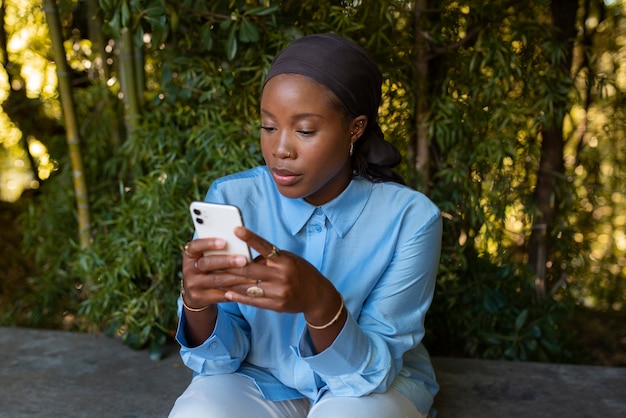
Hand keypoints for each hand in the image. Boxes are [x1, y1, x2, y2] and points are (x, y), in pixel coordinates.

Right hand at [181, 237, 253, 308]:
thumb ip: (220, 249)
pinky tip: (247, 288)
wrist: (196, 292)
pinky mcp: (200, 298)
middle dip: (227, 261)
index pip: (195, 246)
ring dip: (235, 277)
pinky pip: (219, 295)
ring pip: (215, 280)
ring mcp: (192, 285)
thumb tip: (242, 239)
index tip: (224, 241)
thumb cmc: (210, 267)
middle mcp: (188, 269)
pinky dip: (235, 291)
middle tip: (244, 260)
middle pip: (206, 263)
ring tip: (252, 275)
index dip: (208, 243)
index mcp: (190, 254)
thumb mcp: (208, 257)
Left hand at [207, 227, 338, 318]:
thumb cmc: (301, 272)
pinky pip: (253, 300)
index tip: (236, 229)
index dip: (250, 238)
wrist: (317, 295)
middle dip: (229, 266)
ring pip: (248, 286)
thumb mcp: (289, 260)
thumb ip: (270, 258)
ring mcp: (279, 291)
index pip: (265, 246)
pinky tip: (228, 293)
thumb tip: (245, 256)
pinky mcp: (277, 305)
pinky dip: (239, 296)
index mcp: (285, 260)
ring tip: (215, 278)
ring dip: (230, 282)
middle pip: (249, 270)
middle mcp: (282, 275)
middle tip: (213, 262)